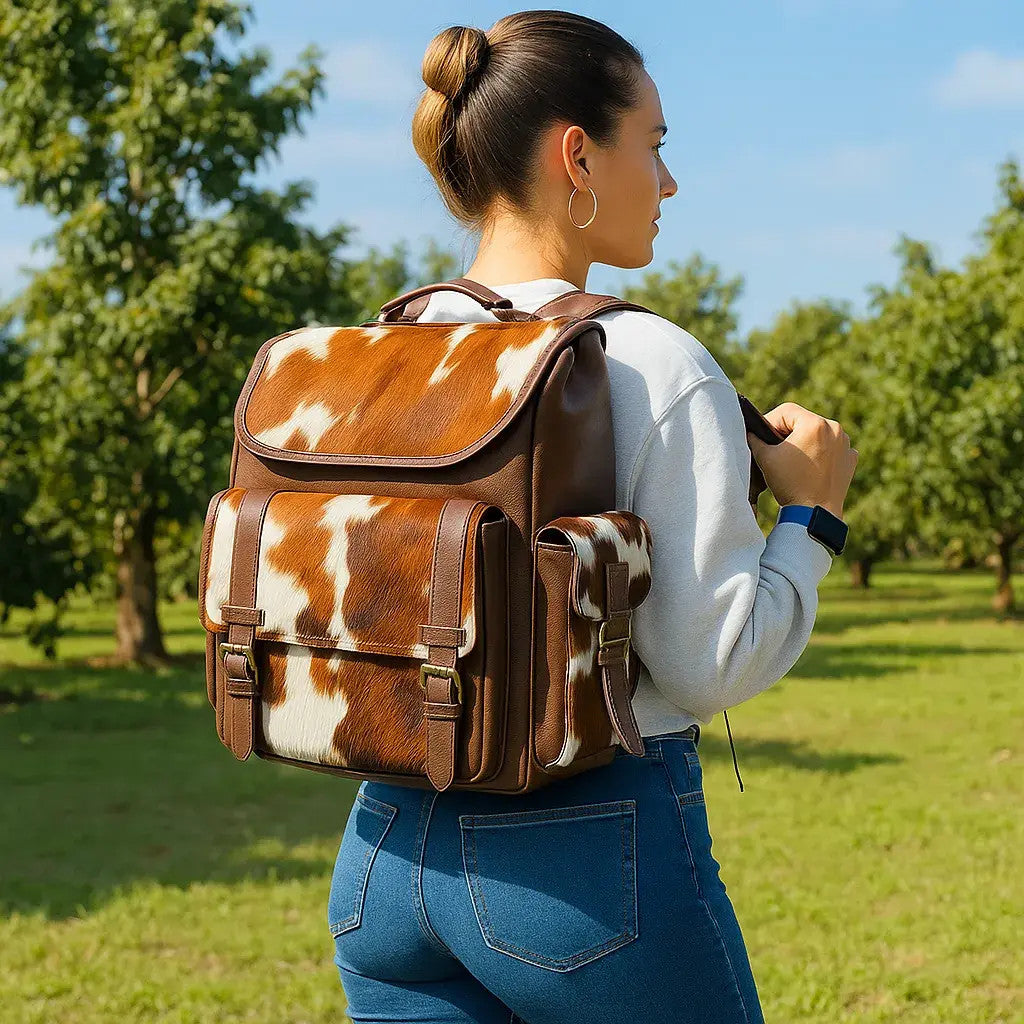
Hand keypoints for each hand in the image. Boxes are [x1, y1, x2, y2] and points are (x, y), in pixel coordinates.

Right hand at [746, 402, 857, 517]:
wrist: (815, 514)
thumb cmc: (790, 484)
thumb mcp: (765, 458)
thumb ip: (755, 440)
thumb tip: (751, 433)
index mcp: (814, 424)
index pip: (786, 411)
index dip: (769, 421)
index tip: (761, 436)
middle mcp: (835, 429)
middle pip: (803, 421)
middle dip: (787, 432)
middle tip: (775, 449)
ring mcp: (845, 444)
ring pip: (818, 434)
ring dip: (805, 441)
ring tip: (793, 460)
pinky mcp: (850, 459)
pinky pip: (832, 448)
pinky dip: (821, 453)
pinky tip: (810, 467)